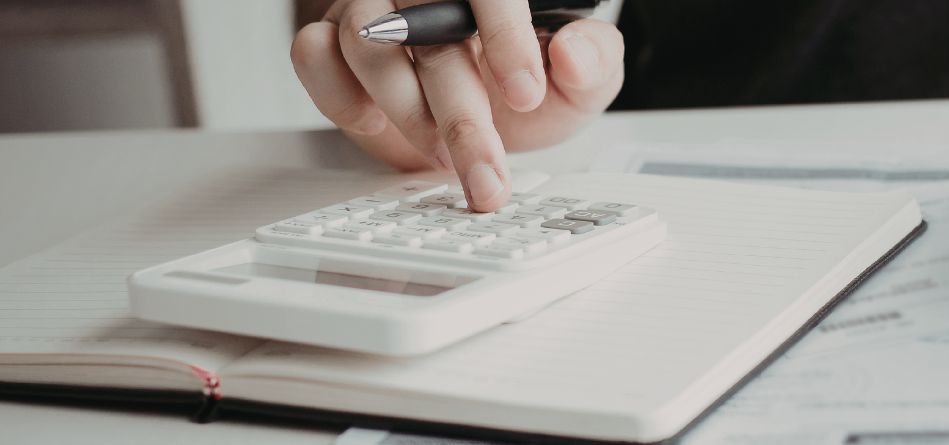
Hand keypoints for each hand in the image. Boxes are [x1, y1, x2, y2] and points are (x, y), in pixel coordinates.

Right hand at [291, 0, 624, 210]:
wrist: (485, 113)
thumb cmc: (528, 85)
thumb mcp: (580, 81)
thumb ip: (593, 60)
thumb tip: (574, 54)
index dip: (506, 36)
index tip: (526, 96)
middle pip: (427, 29)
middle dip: (461, 117)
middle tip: (488, 173)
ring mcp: (374, 11)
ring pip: (364, 41)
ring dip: (406, 114)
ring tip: (444, 160)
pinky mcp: (332, 42)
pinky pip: (311, 55)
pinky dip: (338, 94)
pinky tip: (374, 122)